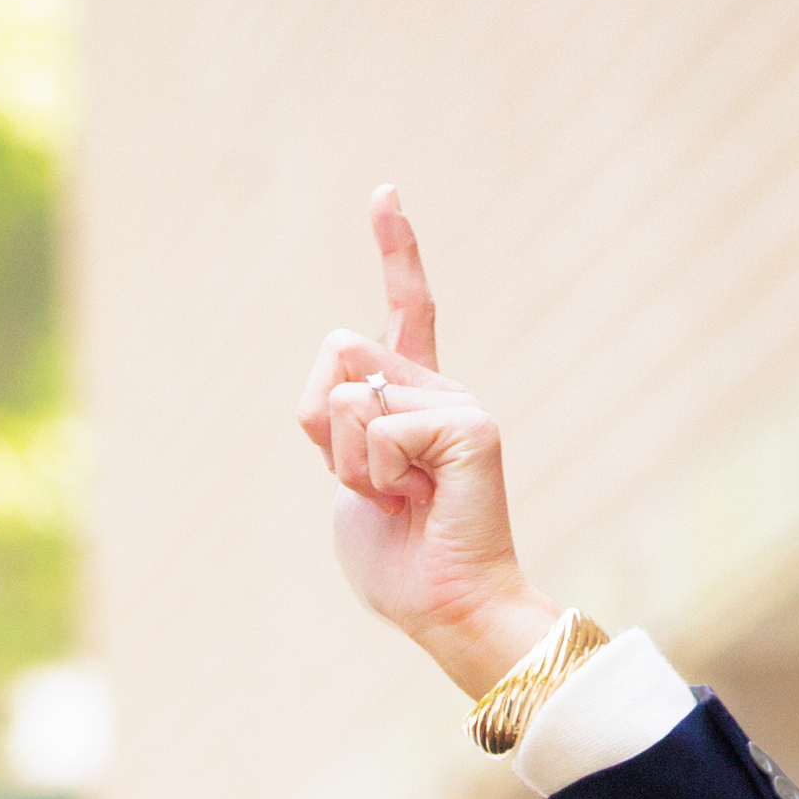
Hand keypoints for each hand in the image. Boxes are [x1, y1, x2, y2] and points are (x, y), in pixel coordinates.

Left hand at [295, 190, 556, 699]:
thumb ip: (333, 422)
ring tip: (398, 499)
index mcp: (410, 397)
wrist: (443, 606)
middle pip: (336, 354)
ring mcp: (458, 403)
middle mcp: (438, 388)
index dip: (396, 248)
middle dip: (327, 431)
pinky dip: (378, 476)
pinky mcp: (471, 425)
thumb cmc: (396, 558)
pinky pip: (380, 429)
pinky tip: (417, 500)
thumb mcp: (344, 482)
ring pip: (349, 395)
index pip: (403, 309)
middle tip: (375, 487)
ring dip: (350, 463)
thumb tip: (345, 370)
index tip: (384, 192)